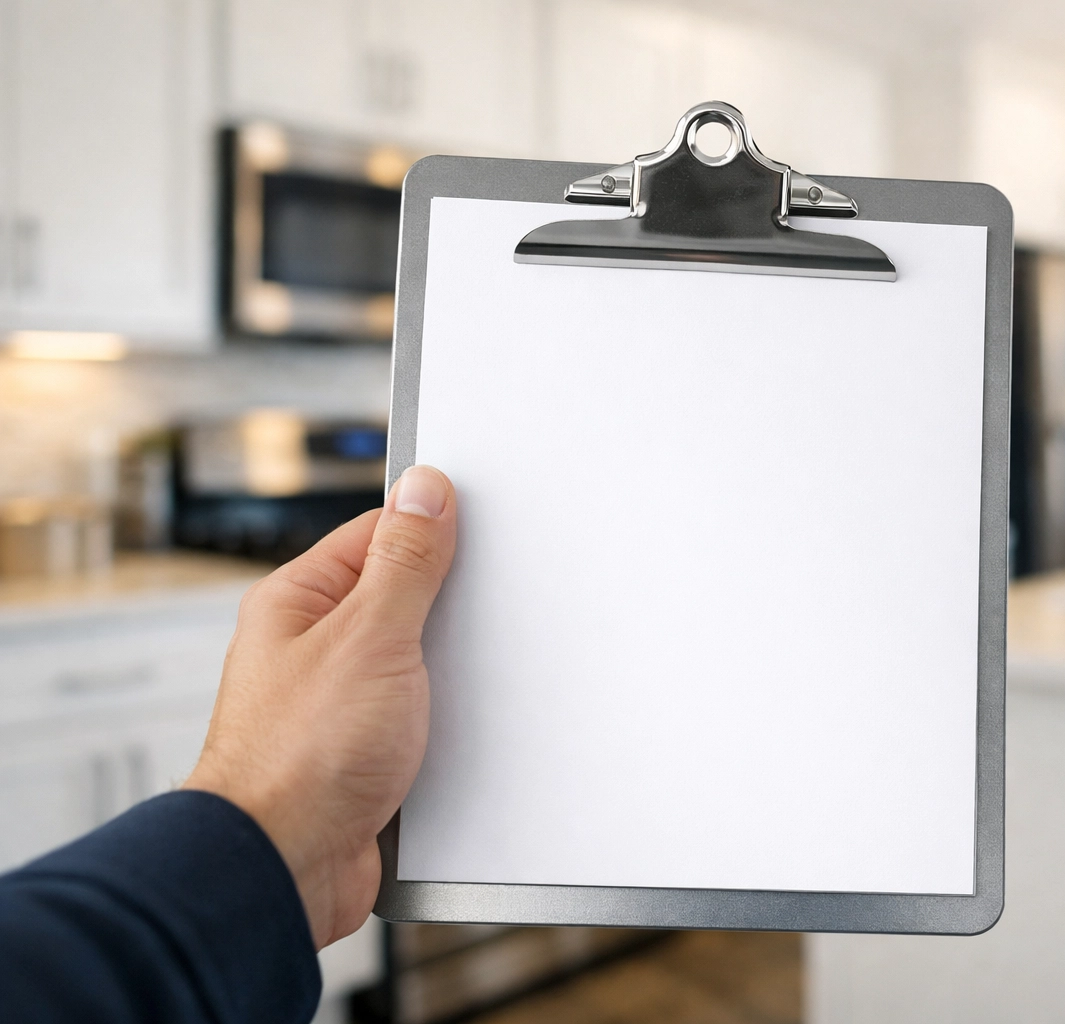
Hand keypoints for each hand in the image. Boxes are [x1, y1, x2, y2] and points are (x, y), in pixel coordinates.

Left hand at [184, 465, 456, 947]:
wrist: (281, 869)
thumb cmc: (300, 757)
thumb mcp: (369, 636)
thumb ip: (405, 562)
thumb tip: (425, 490)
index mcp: (298, 603)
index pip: (377, 535)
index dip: (432, 529)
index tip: (481, 530)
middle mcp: (313, 650)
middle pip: (401, 599)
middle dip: (449, 608)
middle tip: (487, 612)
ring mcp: (338, 705)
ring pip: (415, 665)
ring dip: (449, 676)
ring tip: (468, 683)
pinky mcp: (363, 756)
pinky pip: (419, 721)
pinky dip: (446, 725)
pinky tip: (464, 731)